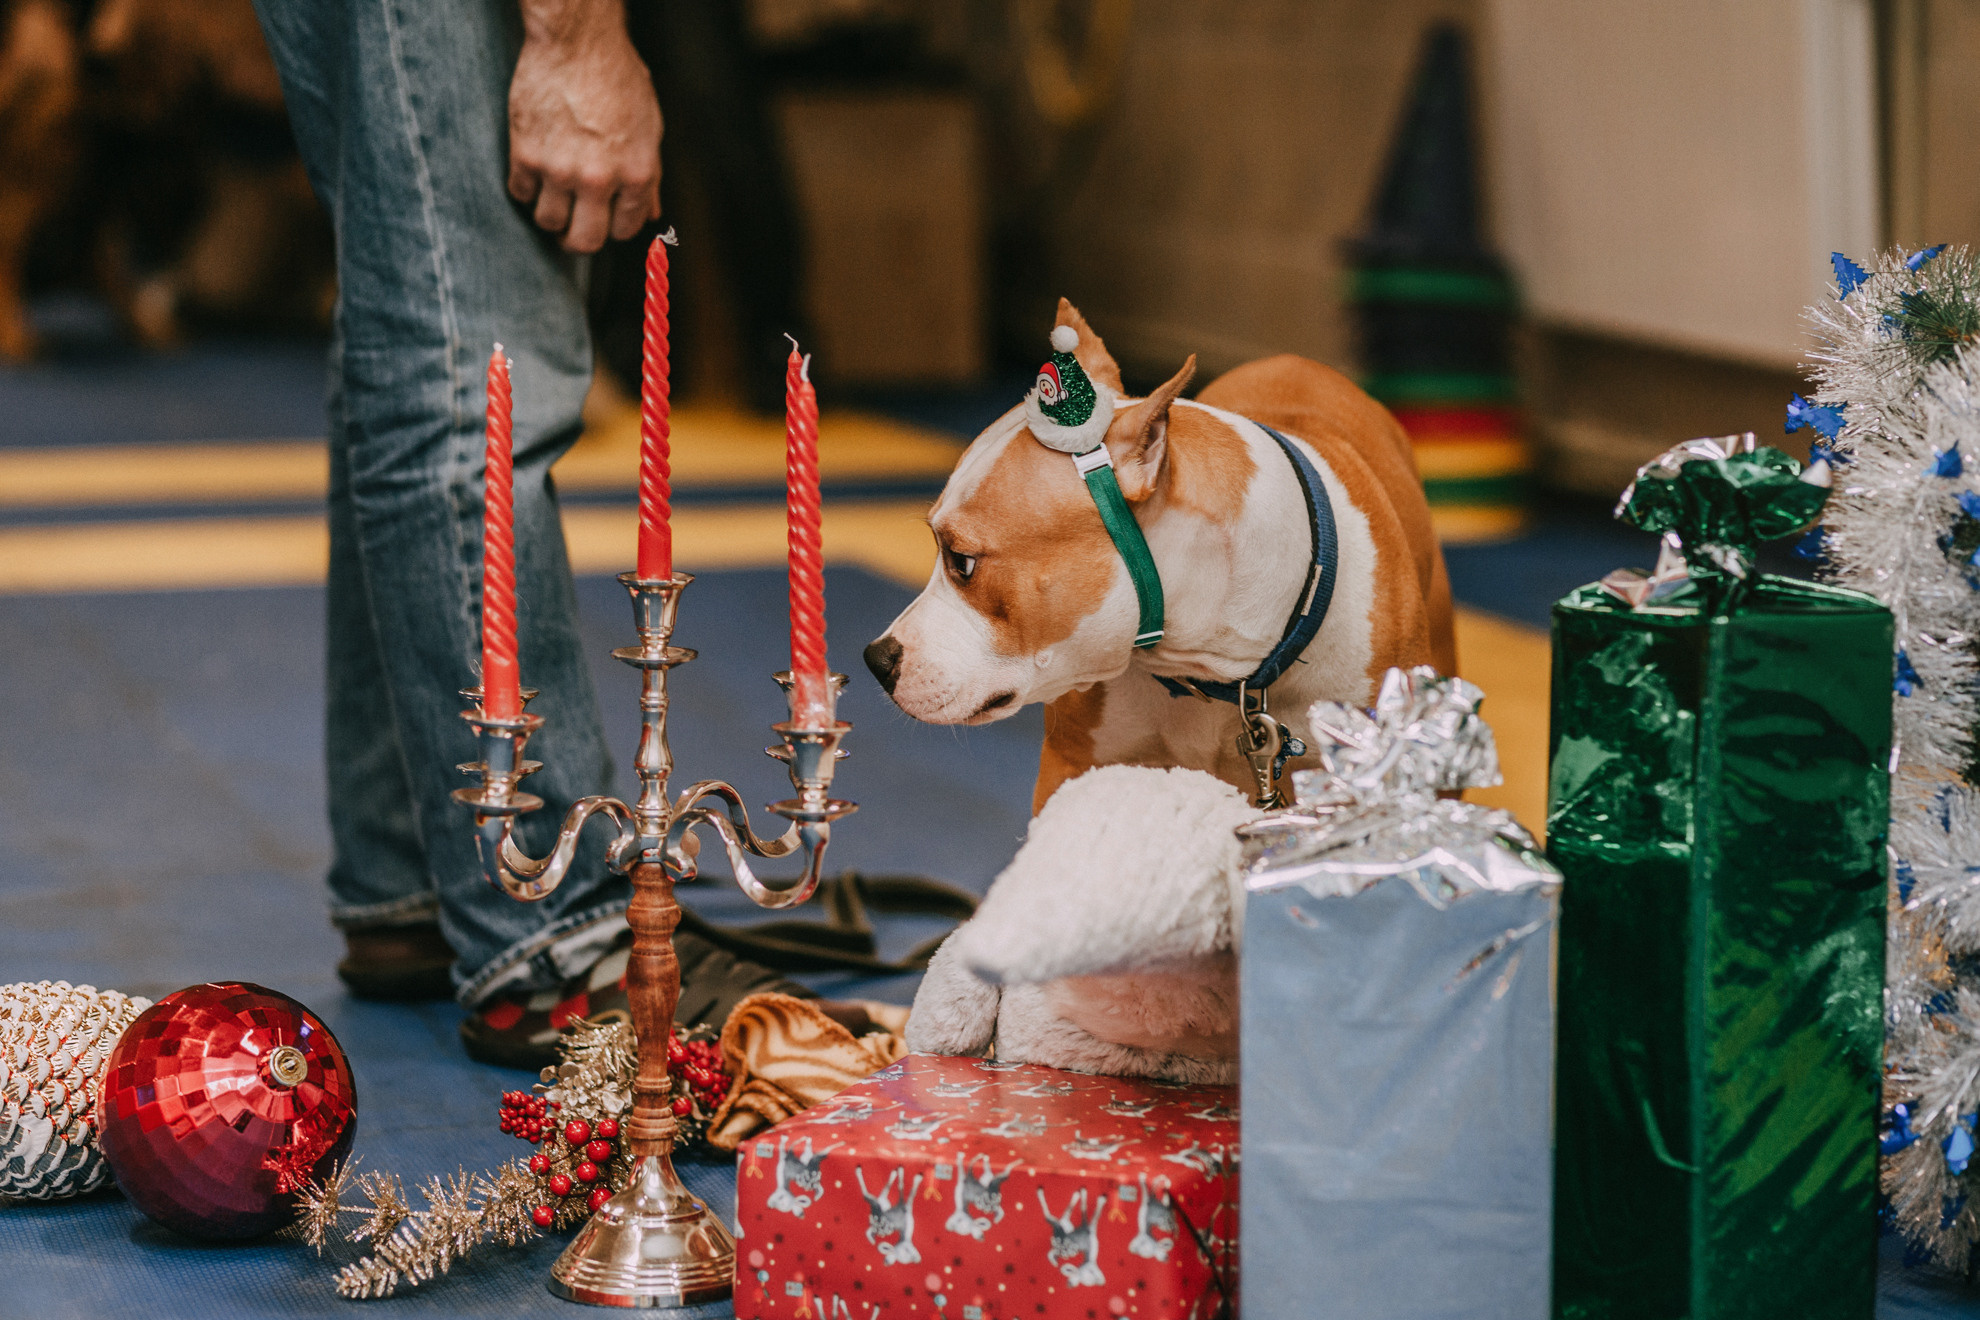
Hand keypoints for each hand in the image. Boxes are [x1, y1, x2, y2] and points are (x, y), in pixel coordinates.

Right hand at [507, 0, 660, 253]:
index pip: (624, 230)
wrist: (575, 42)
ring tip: (553, 194)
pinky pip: (520, 193)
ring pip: (548, 222)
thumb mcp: (649, 126)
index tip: (605, 217)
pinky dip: (525, 187)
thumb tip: (652, 214)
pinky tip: (533, 170)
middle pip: (584, 242)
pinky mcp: (525, 154)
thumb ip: (649, 175)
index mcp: (636, 174)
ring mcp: (559, 170)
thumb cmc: (617, 77)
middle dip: (578, 240)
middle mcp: (599, 179)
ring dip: (551, 213)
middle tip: (572, 229)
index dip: (614, 226)